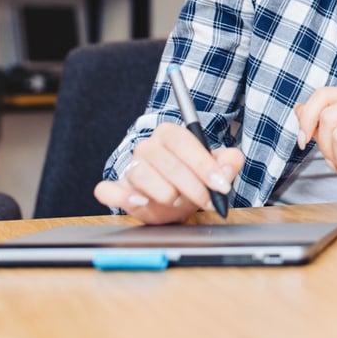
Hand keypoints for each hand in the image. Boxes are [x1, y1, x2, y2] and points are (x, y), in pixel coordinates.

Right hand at [93, 122, 244, 223]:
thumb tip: (225, 171)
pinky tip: (140, 202)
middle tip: (208, 201)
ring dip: (166, 194)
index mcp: (170, 135)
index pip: (184, 142)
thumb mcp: (218, 167)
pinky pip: (107, 190)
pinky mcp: (117, 190)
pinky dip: (121, 197)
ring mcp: (130, 168)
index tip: (220, 185)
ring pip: (143, 176)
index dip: (204, 165)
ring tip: (178, 201)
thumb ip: (229, 162)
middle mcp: (147, 147)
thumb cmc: (195, 178)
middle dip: (193, 186)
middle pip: (168, 163)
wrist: (174, 199)